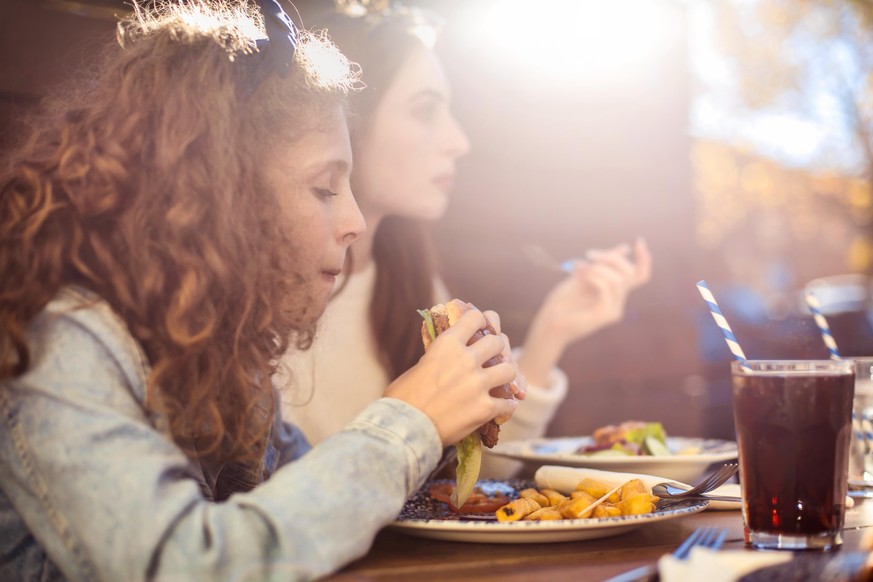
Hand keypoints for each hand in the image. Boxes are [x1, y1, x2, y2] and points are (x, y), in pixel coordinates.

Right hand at [385, 307, 519, 445]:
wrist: (405, 428)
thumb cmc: (403, 398)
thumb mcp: (420, 365)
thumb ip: (439, 356)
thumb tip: (446, 355)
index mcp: (448, 344)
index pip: (476, 317)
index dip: (481, 322)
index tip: (482, 328)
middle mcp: (466, 359)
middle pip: (497, 342)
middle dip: (497, 350)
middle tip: (493, 358)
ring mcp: (478, 384)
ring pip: (509, 370)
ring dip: (505, 376)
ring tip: (500, 383)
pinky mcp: (486, 408)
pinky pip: (508, 403)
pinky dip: (506, 406)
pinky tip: (502, 407)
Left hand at [518, 237, 651, 385]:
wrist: (548, 324)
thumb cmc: (562, 302)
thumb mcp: (583, 276)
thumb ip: (602, 264)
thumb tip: (624, 248)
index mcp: (615, 293)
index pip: (640, 275)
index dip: (644, 259)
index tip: (639, 240)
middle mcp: (618, 302)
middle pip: (631, 273)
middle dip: (611, 258)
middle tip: (588, 254)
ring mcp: (614, 310)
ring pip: (618, 279)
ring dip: (597, 268)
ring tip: (578, 267)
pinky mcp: (605, 315)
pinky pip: (607, 287)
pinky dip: (593, 277)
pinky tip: (579, 276)